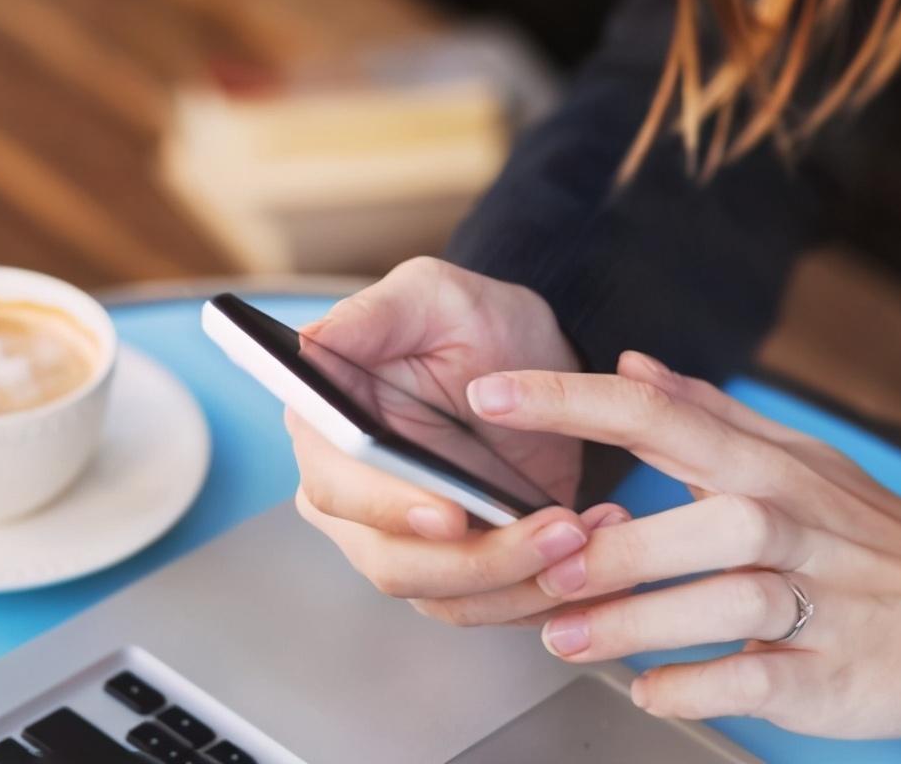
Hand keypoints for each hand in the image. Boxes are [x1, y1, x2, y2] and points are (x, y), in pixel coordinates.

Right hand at [290, 257, 592, 602]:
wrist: (535, 360)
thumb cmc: (474, 320)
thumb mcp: (430, 295)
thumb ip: (370, 316)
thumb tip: (308, 345)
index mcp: (328, 431)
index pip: (337, 489)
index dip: (387, 508)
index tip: (449, 514)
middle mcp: (354, 496)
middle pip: (393, 562)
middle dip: (479, 558)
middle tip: (558, 530)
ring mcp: (404, 540)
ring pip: (446, 595)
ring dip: (522, 580)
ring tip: (587, 535)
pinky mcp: (459, 567)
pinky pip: (491, 606)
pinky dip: (543, 591)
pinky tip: (593, 549)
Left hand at [452, 351, 900, 736]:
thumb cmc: (866, 533)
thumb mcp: (792, 458)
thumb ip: (705, 413)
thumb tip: (632, 366)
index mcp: (764, 465)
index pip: (657, 414)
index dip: (568, 400)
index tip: (488, 394)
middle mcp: (790, 522)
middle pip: (700, 517)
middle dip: (610, 546)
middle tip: (538, 567)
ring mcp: (818, 599)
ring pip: (726, 599)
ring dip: (636, 620)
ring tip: (567, 638)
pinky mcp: (832, 671)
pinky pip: (757, 677)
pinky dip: (695, 686)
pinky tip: (648, 688)